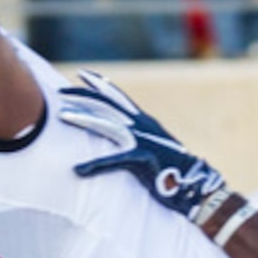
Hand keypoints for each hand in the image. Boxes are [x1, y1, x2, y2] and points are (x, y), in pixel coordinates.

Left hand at [62, 73, 229, 216]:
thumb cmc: (175, 168)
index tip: (82, 75)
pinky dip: (95, 165)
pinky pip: (114, 160)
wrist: (196, 181)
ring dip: (83, 119)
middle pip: (107, 104)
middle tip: (61, 92)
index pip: (118, 97)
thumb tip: (127, 134)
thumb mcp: (156, 145)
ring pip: (106, 124)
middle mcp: (142, 125)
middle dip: (83, 95)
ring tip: (61, 115)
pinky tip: (78, 170)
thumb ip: (141, 137)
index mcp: (144, 121)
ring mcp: (142, 140)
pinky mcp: (143, 158)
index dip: (99, 84)